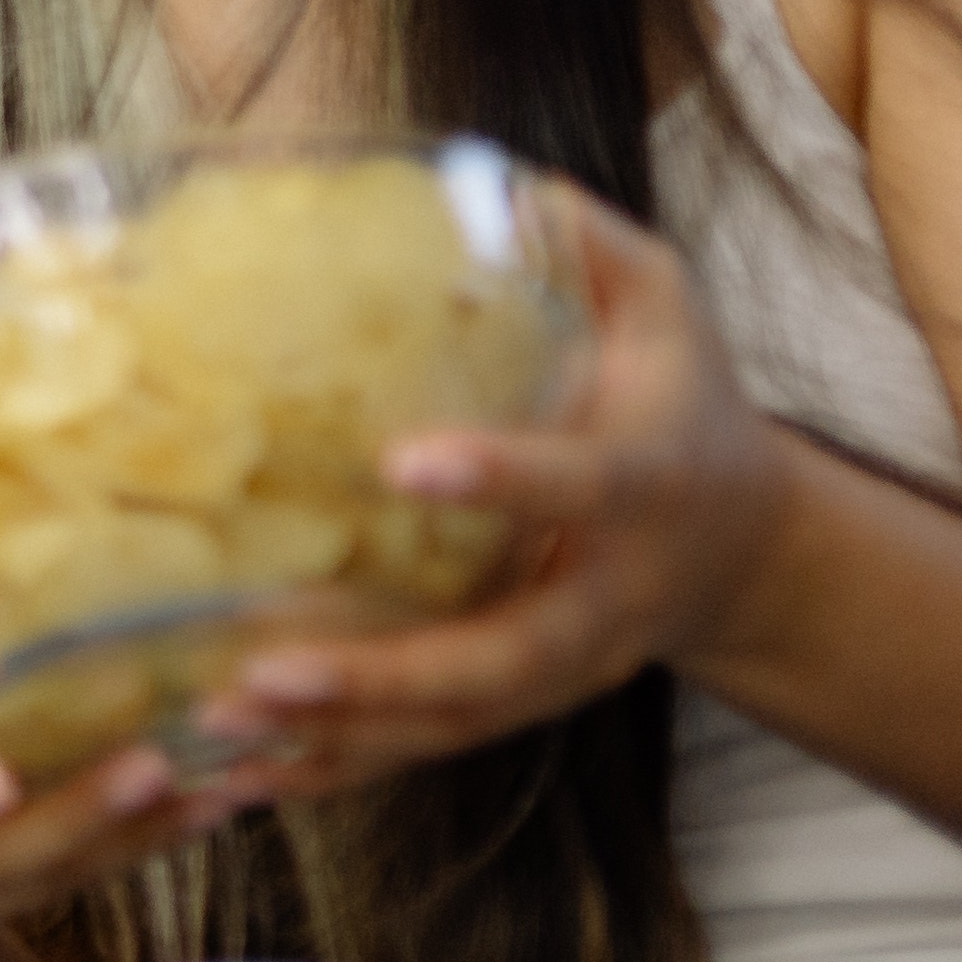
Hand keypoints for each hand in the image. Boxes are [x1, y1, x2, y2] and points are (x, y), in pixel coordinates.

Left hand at [195, 189, 788, 789]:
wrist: (742, 544)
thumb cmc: (677, 397)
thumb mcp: (664, 304)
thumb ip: (585, 246)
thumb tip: (493, 183)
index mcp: (650, 487)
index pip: (583, 487)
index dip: (505, 480)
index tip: (405, 463)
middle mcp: (607, 601)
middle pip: (504, 663)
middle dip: (385, 676)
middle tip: (264, 669)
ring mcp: (561, 670)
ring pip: (451, 728)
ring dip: (335, 739)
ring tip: (218, 730)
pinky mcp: (513, 707)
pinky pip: (420, 755)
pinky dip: (330, 772)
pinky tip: (231, 778)